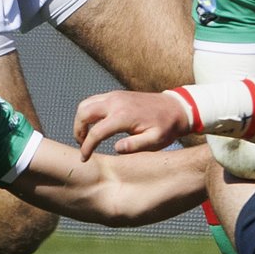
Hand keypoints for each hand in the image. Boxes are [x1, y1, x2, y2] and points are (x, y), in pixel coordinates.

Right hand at [74, 91, 188, 159]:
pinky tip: (95, 126)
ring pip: (86, 104)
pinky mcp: (116, 95)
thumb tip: (116, 148)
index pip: (96, 132)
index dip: (86, 147)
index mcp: (123, 116)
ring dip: (81, 120)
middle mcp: (115, 102)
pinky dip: (88, 113)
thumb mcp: (155, 141)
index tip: (84, 158)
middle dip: (78, 131)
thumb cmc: (166, 127)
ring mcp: (115, 96)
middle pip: (83, 113)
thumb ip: (136, 146)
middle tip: (83, 145)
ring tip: (87, 137)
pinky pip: (94, 101)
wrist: (176, 108)